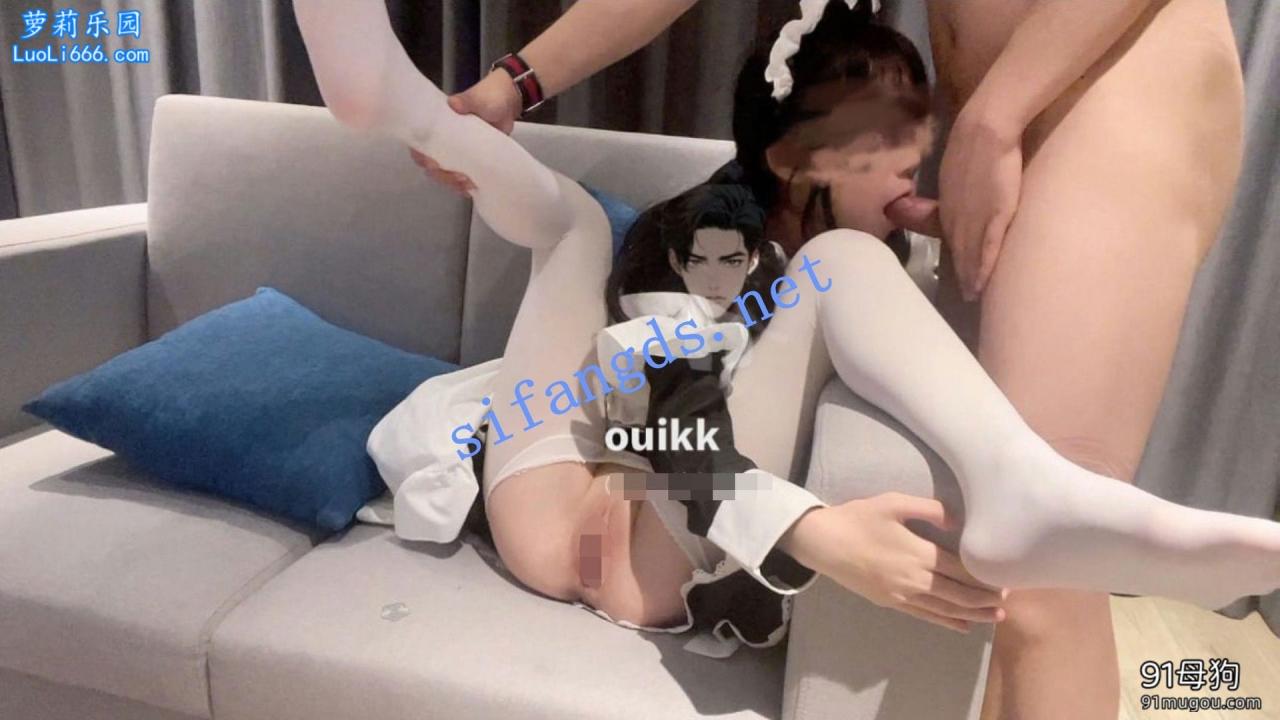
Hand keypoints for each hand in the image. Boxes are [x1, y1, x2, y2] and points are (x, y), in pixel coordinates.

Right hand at [408, 70, 522, 193]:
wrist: (509, 104)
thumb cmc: (488, 96)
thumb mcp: (476, 98)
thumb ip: (466, 101)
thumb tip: (454, 104)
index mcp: (438, 125)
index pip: (419, 143)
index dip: (421, 156)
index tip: (433, 163)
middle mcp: (444, 141)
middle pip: (431, 164)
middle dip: (440, 174)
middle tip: (457, 175)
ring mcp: (458, 152)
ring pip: (445, 174)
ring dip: (452, 182)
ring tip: (467, 183)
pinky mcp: (472, 161)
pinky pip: (461, 178)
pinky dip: (464, 186)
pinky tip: (471, 188)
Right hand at [782, 492, 1007, 632]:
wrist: (824, 542)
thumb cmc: (859, 518)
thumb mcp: (893, 503)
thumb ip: (928, 509)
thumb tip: (957, 522)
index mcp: (919, 553)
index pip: (961, 570)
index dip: (984, 578)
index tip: (1005, 581)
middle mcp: (915, 579)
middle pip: (959, 594)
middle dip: (985, 599)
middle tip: (1007, 601)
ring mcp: (903, 595)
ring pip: (946, 610)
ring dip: (973, 615)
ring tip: (995, 618)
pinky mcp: (892, 603)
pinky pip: (926, 617)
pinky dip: (947, 622)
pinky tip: (963, 625)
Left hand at [936, 106, 1023, 300]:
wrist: (984, 131)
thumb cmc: (973, 143)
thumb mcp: (956, 169)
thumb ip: (958, 185)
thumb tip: (962, 190)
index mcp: (948, 204)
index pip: (951, 236)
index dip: (956, 255)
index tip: (958, 271)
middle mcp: (957, 216)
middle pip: (958, 250)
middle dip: (961, 273)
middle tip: (966, 294)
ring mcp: (974, 218)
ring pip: (970, 254)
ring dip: (970, 276)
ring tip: (973, 295)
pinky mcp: (994, 216)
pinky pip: (987, 248)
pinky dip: (983, 267)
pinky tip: (981, 283)